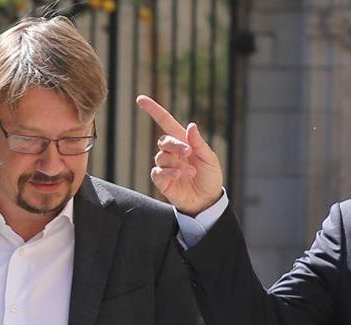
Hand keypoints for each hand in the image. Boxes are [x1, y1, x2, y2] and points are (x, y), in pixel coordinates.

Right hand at [135, 95, 224, 215]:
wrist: (207, 200)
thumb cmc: (210, 177)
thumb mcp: (210, 159)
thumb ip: (200, 143)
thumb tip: (191, 125)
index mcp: (183, 141)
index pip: (165, 122)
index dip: (153, 110)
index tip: (140, 99)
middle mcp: (172, 152)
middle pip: (164, 140)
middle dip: (175, 145)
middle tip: (189, 153)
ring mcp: (166, 165)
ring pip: (161, 156)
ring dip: (176, 162)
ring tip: (192, 172)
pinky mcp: (162, 180)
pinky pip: (158, 171)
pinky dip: (168, 172)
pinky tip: (179, 176)